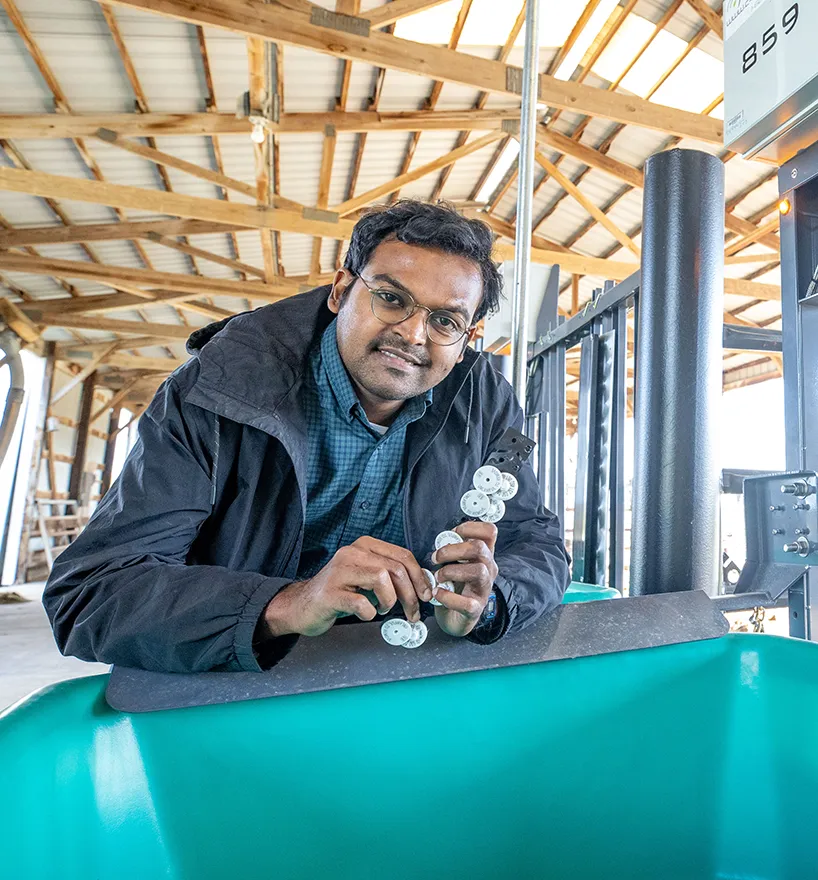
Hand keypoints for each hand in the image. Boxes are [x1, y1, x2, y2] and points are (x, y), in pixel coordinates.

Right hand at [260, 537, 431, 637]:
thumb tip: (422, 585)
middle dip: (411, 594)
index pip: (403, 555)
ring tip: (383, 609)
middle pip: (396, 568)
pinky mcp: (331, 593)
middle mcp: (352, 553)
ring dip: (390, 601)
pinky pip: (362, 603)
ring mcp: (339, 571)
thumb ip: (391, 575)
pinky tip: (365, 614)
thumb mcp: (367, 577)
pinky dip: (370, 612)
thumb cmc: (340, 593)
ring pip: (382, 579)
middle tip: (413, 612)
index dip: (420, 577)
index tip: (426, 595)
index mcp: (364, 546)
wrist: (302, 605)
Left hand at [431, 522, 498, 637]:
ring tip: (437, 577)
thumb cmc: (454, 586)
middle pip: (480, 548)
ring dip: (451, 571)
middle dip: (453, 549)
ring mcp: (484, 590)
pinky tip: (437, 593)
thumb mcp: (456, 563)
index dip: (471, 527)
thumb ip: (453, 549)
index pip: (490, 531)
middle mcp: (488, 570)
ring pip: (478, 571)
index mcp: (483, 556)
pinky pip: (467, 602)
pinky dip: (448, 597)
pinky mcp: (475, 609)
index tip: (453, 533)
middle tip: (436, 557)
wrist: (454, 618)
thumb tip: (443, 538)